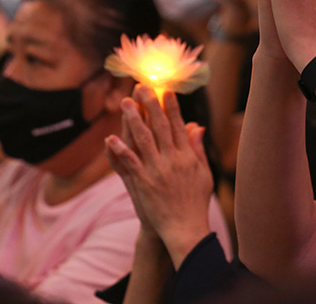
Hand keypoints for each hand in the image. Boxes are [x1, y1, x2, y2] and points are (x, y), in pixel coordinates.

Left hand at [105, 85, 213, 266]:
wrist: (184, 228)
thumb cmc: (195, 202)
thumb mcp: (204, 173)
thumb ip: (198, 149)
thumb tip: (197, 126)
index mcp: (187, 156)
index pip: (178, 125)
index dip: (171, 107)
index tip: (164, 91)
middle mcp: (172, 160)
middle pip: (160, 127)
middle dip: (150, 105)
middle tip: (142, 87)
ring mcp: (157, 171)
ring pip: (143, 140)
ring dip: (133, 119)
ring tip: (125, 103)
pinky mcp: (143, 184)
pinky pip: (130, 163)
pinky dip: (120, 150)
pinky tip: (111, 138)